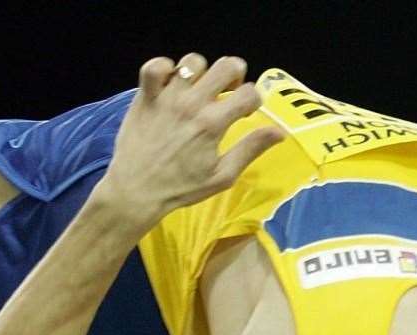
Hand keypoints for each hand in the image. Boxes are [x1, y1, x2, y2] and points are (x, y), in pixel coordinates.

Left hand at [95, 54, 286, 223]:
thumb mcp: (222, 176)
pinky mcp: (146, 96)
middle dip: (235, 74)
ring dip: (202, 71)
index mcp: (214, 124)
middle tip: (229, 89)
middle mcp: (192, 104)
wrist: (136, 191)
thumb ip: (250, 149)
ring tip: (199, 87)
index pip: (249, 93)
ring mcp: (167, 97)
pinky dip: (164, 68)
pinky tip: (170, 83)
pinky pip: (154, 66)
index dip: (254, 99)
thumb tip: (279, 132)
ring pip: (193, 62)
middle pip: (226, 66)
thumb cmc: (181, 188)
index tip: (246, 111)